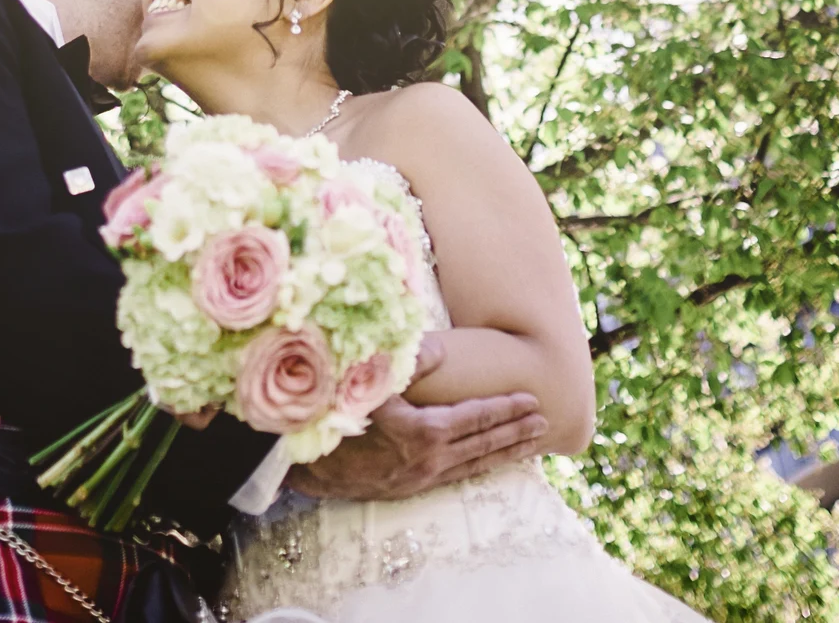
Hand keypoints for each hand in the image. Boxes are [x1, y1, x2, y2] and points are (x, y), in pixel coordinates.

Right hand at [287, 340, 547, 500]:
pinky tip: (483, 464)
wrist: (293, 459)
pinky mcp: (402, 489)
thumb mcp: (367, 380)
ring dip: (503, 453)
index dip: (506, 408)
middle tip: (545, 424)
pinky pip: (452, 477)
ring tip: (530, 446)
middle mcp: (426, 461)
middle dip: (515, 432)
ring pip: (471, 466)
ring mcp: (415, 479)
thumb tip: (438, 349)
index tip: (533, 400)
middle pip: (482, 445)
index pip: (476, 418)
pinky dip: (476, 467)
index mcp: (422, 433)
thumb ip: (408, 362)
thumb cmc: (328, 412)